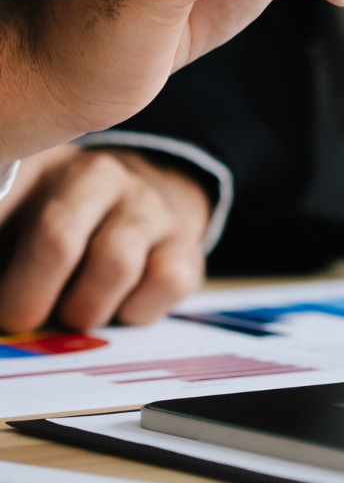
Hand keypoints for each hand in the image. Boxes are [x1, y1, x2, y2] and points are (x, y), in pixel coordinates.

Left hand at [0, 145, 209, 331]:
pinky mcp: (186, 242)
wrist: (122, 228)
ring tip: (74, 311)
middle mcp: (100, 174)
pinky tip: (121, 305)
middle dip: (28, 300)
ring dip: (85, 310)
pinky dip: (137, 311)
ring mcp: (150, 205)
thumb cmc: (45, 244)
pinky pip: (168, 281)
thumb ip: (0, 237)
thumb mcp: (8, 229)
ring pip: (116, 265)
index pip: (5, 188)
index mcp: (40, 164)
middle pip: (57, 239)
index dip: (0, 251)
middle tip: (21, 318)